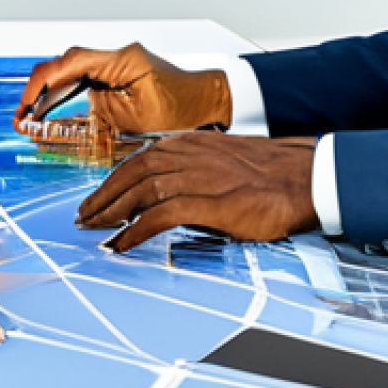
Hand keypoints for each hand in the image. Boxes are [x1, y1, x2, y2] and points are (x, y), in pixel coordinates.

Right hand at [14, 42, 230, 133]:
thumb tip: (77, 105)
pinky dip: (68, 97)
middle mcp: (117, 57)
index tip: (26, 104)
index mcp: (122, 60)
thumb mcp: (140, 118)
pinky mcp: (121, 77)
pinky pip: (87, 83)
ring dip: (52, 95)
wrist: (213, 104)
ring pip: (73, 74)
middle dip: (40, 90)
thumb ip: (103, 109)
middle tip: (22, 116)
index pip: (70, 63)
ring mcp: (119, 66)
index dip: (42, 83)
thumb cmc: (186, 110)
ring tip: (31, 118)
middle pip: (66, 66)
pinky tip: (56, 115)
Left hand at [77, 132, 317, 250]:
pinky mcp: (209, 202)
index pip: (137, 160)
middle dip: (103, 197)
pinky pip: (161, 216)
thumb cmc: (267, 172)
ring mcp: (197, 177)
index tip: (96, 198)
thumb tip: (165, 191)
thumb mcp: (220, 160)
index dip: (112, 181)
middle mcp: (186, 155)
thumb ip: (191, 169)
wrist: (303, 176)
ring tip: (96, 230)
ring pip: (140, 192)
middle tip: (84, 217)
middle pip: (131, 174)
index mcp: (188, 144)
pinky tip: (123, 243)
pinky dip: (136, 230)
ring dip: (112, 213)